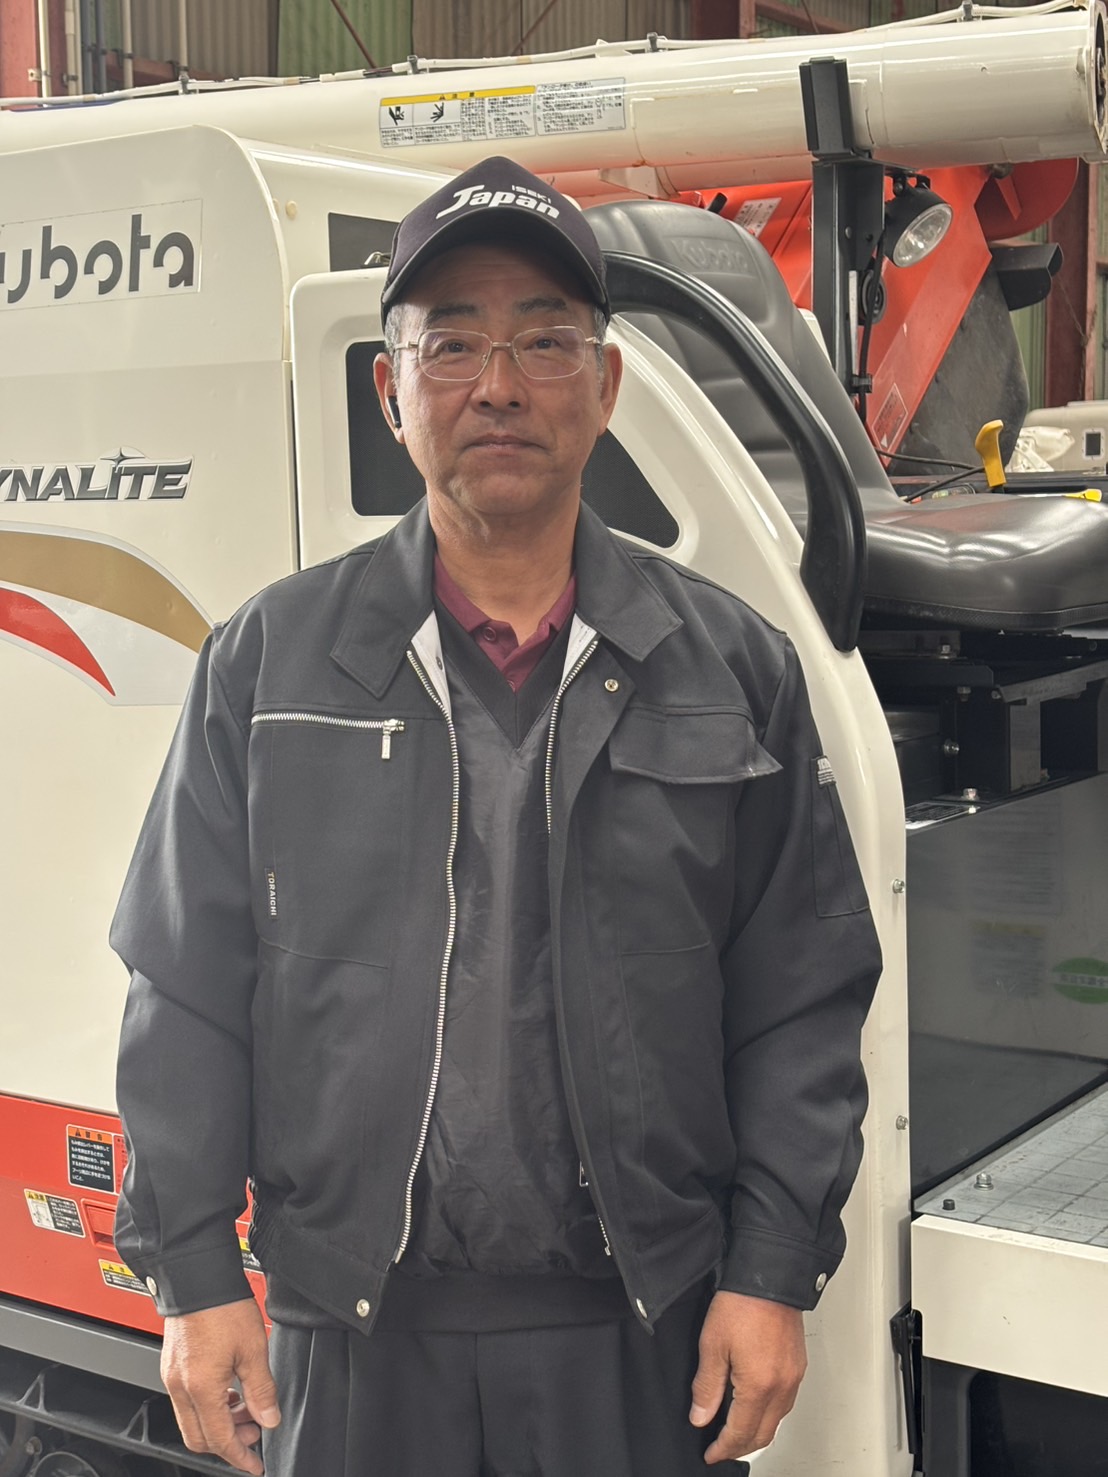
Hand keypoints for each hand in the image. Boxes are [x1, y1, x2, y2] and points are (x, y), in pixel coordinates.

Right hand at [161, 1297, 280, 1474]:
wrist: (198, 1277)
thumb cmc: (222, 1306)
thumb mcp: (253, 1349)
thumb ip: (261, 1389)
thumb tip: (269, 1418)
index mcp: (200, 1388)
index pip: (219, 1439)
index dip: (239, 1456)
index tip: (254, 1465)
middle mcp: (180, 1387)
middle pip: (200, 1437)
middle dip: (229, 1442)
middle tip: (254, 1431)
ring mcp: (172, 1377)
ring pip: (192, 1420)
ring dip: (220, 1422)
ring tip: (246, 1408)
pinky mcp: (172, 1366)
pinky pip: (187, 1400)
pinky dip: (209, 1404)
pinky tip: (229, 1390)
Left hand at [689, 1290, 806, 1463]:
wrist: (769, 1274)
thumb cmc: (742, 1303)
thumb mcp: (712, 1344)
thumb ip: (707, 1386)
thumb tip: (700, 1416)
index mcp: (759, 1386)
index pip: (741, 1433)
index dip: (723, 1448)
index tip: (711, 1454)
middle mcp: (782, 1386)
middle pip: (763, 1434)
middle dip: (740, 1446)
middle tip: (721, 1448)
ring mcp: (793, 1376)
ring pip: (776, 1420)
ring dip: (756, 1432)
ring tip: (735, 1430)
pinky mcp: (798, 1365)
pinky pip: (785, 1403)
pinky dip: (769, 1413)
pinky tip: (755, 1406)